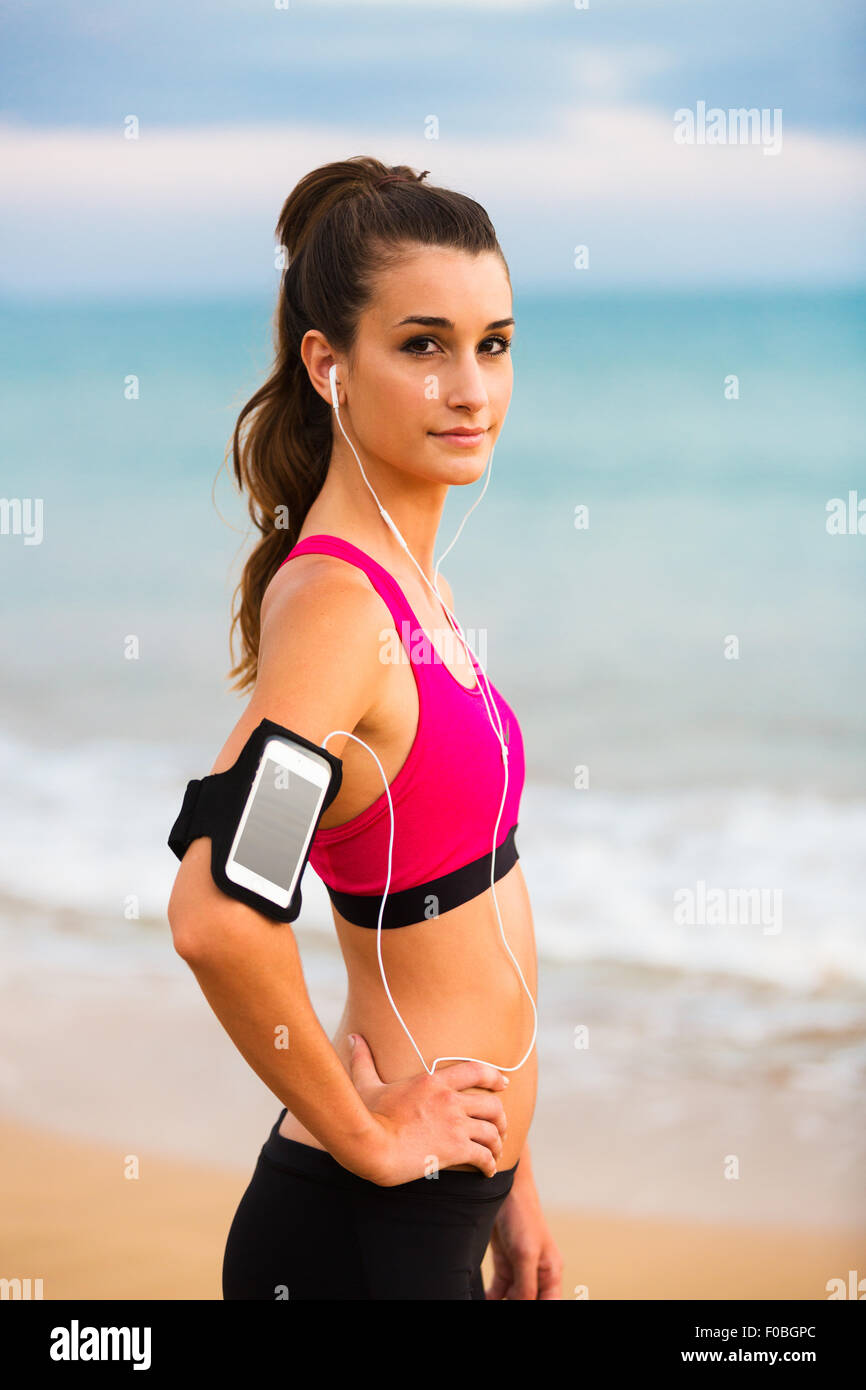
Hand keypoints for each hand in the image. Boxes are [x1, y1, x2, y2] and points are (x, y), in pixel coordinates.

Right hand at [347, 1033, 508, 1185]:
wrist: (371, 1145)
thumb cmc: (366, 1115)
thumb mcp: (366, 1083)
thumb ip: (363, 1059)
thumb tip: (353, 1037)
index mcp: (433, 1081)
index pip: (475, 1071)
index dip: (494, 1076)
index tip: (503, 1084)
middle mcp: (450, 1100)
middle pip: (492, 1104)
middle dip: (501, 1117)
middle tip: (501, 1127)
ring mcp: (454, 1125)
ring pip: (492, 1131)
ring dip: (498, 1142)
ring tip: (495, 1152)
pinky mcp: (455, 1149)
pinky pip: (484, 1155)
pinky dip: (490, 1164)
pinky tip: (488, 1170)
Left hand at [485, 1179, 563, 1299]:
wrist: (503, 1190)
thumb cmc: (522, 1217)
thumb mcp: (525, 1254)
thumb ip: (526, 1286)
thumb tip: (522, 1305)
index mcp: (551, 1273)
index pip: (550, 1304)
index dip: (538, 1310)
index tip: (517, 1307)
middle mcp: (538, 1274)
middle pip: (530, 1301)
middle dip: (517, 1305)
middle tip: (500, 1306)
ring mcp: (520, 1270)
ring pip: (513, 1298)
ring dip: (503, 1303)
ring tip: (487, 1304)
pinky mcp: (504, 1264)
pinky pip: (499, 1290)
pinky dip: (492, 1298)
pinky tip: (481, 1299)